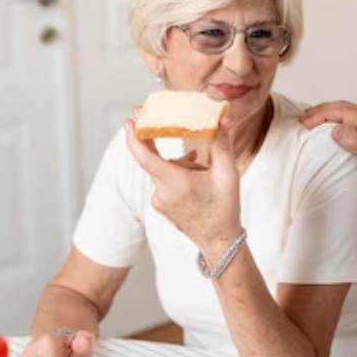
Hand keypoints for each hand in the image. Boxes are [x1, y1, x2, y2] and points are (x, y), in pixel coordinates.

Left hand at [124, 117, 243, 260]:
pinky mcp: (160, 205)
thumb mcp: (228, 174)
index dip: (134, 138)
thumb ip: (222, 144)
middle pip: (153, 159)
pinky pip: (163, 181)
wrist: (219, 241)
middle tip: (145, 116)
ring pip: (162, 170)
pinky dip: (176, 173)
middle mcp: (162, 193)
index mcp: (177, 184)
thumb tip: (222, 119)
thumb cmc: (225, 209)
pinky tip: (195, 174)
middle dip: (153, 139)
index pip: (146, 158)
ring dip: (178, 164)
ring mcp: (159, 201)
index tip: (128, 122)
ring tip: (202, 169)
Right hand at [301, 101, 356, 197]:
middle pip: (342, 108)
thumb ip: (356, 143)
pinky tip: (323, 129)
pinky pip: (345, 123)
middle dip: (320, 111)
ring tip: (308, 121)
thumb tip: (335, 130)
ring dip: (325, 115)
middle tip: (302, 120)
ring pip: (343, 114)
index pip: (343, 112)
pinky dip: (331, 122)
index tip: (306, 123)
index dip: (322, 115)